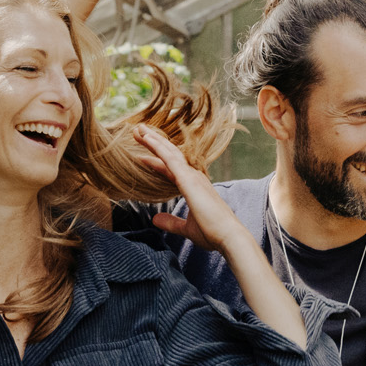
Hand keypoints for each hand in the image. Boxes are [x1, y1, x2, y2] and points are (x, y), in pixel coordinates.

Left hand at [136, 126, 242, 257]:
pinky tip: (146, 138)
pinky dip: (157, 146)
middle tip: (137, 132)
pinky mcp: (188, 179)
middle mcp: (194, 177)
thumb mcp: (187, 228)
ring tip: (137, 129)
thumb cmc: (213, 233)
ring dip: (153, 140)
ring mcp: (192, 176)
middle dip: (154, 144)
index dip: (156, 162)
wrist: (228, 236)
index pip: (171, 170)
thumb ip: (171, 222)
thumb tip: (155, 219)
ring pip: (169, 152)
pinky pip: (169, 158)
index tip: (142, 156)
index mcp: (194, 187)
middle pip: (170, 156)